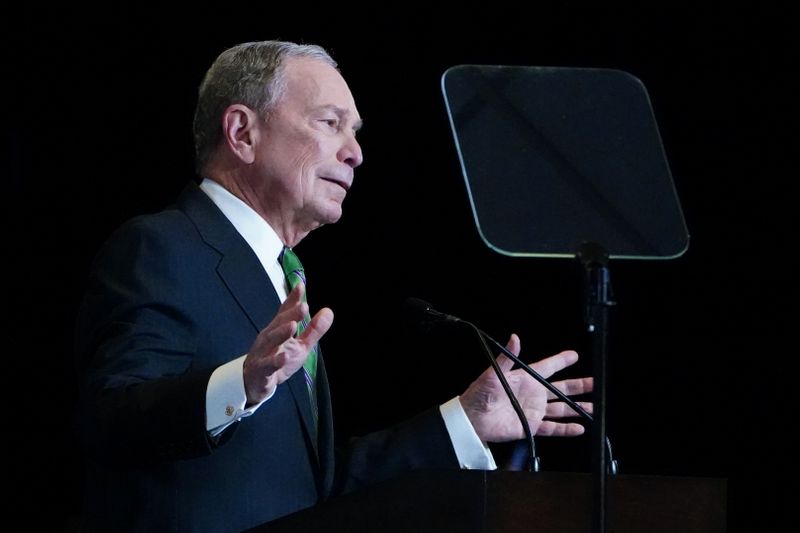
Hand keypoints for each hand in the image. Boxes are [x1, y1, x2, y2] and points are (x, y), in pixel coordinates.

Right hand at [242, 284, 332, 403]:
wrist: (255, 383)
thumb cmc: (278, 359)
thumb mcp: (300, 345)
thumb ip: (313, 330)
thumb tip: (328, 311)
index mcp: (278, 329)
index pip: (285, 312)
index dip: (292, 300)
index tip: (301, 286)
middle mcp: (269, 337)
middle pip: (279, 324)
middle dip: (290, 314)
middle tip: (303, 306)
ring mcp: (263, 353)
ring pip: (271, 341)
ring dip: (281, 333)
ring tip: (293, 325)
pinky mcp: (261, 370)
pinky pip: (267, 365)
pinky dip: (275, 361)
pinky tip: (284, 357)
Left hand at [459, 334, 592, 442]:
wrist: (471, 420)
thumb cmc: (478, 394)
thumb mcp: (492, 373)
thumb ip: (506, 357)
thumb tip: (514, 337)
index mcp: (524, 379)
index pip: (547, 367)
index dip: (561, 360)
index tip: (574, 355)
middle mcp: (532, 394)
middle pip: (560, 389)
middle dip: (578, 385)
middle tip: (594, 382)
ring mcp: (533, 410)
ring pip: (561, 409)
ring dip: (577, 408)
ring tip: (593, 407)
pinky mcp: (530, 426)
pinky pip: (552, 428)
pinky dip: (566, 429)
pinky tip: (579, 427)